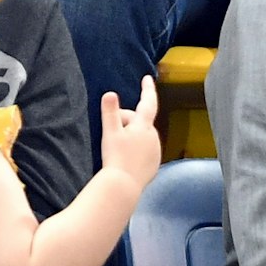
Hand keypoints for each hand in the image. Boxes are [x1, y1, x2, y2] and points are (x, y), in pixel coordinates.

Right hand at [99, 75, 161, 189]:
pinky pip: (144, 151)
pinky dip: (136, 150)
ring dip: (131, 137)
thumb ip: (110, 112)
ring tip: (117, 149)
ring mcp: (155, 151)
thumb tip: (110, 93)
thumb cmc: (115, 158)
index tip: (147, 78)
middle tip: (111, 133)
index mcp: (144, 126)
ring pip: (142, 136)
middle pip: (139, 122)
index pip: (147, 102)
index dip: (147, 89)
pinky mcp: (154, 164)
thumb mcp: (110, 133)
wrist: (124, 186)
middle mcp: (154, 137)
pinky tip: (125, 158)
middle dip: (126, 122)